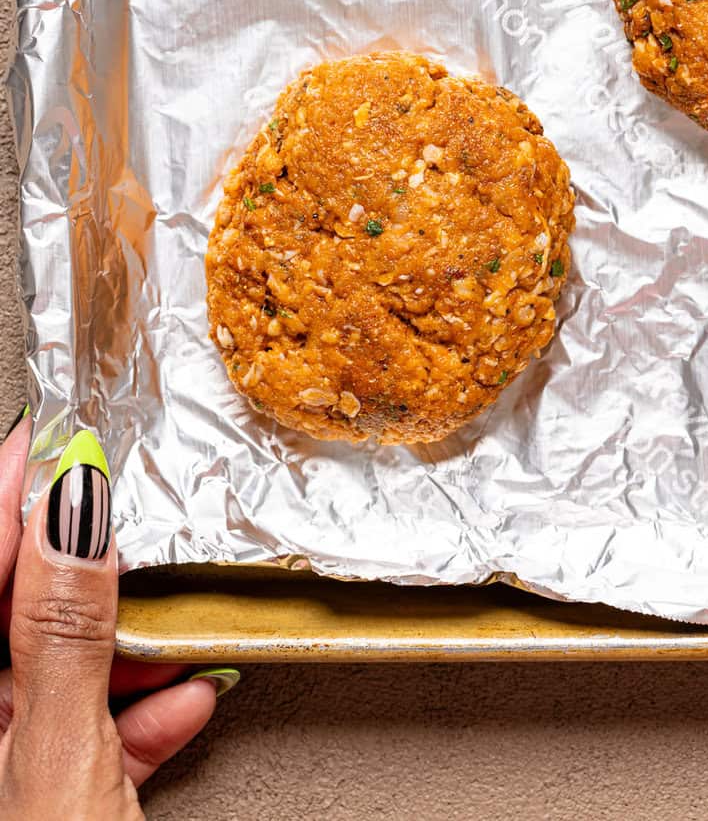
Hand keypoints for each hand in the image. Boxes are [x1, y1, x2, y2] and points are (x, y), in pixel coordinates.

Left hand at [0, 412, 233, 818]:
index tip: (68, 430)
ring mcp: (12, 760)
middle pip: (27, 605)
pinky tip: (183, 698)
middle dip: (95, 566)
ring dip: (134, 643)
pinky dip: (143, 708)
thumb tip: (77, 510)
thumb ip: (65, 630)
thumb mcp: (62, 754)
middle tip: (142, 519)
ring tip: (180, 626)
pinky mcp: (56, 797)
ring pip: (67, 663)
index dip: (20, 486)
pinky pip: (94, 726)